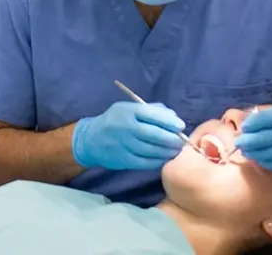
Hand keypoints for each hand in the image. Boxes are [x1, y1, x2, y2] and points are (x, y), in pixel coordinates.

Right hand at [71, 102, 185, 170]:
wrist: (91, 139)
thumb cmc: (115, 120)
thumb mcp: (128, 108)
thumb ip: (150, 109)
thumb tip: (173, 117)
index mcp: (127, 111)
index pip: (152, 115)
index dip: (169, 121)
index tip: (180, 126)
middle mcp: (125, 127)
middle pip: (154, 134)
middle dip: (172, 139)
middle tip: (181, 142)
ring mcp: (123, 144)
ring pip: (151, 150)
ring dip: (167, 152)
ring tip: (175, 151)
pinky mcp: (123, 159)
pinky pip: (145, 162)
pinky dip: (157, 161)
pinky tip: (163, 159)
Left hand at [235, 104, 271, 172]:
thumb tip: (249, 123)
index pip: (265, 119)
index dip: (251, 125)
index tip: (244, 128)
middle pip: (265, 138)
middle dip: (248, 141)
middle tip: (239, 143)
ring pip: (271, 153)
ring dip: (255, 154)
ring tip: (247, 152)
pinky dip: (267, 163)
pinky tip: (261, 160)